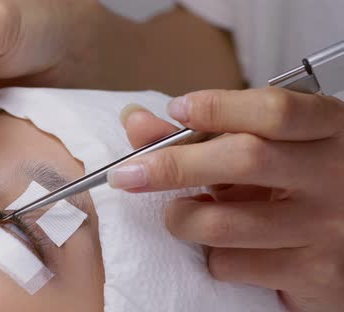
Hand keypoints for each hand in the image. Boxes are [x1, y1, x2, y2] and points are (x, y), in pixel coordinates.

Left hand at [109, 88, 343, 311]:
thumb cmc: (298, 186)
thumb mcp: (265, 150)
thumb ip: (203, 134)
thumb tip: (136, 122)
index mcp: (327, 129)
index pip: (274, 110)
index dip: (216, 108)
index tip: (176, 111)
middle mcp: (333, 174)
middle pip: (243, 159)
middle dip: (172, 166)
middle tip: (129, 174)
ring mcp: (325, 226)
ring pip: (225, 221)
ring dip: (181, 218)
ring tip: (177, 214)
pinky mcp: (312, 273)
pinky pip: (233, 263)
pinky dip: (210, 256)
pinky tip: (219, 247)